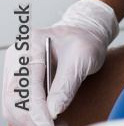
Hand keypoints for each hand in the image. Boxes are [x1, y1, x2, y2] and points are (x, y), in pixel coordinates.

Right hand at [2, 0, 117, 125]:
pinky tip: (50, 120)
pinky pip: (20, 105)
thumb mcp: (82, 57)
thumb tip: (54, 110)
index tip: (48, 124)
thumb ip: (67, 83)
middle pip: (13, 98)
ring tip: (55, 124)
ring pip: (13, 105)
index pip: (27, 84)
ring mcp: (17, 70)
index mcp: (31, 45)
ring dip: (32, 120)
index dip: (36, 109)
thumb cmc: (84, 40)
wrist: (85, 33)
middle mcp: (18, 58)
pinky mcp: (22, 82)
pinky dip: (33, 116)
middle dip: (31, 119)